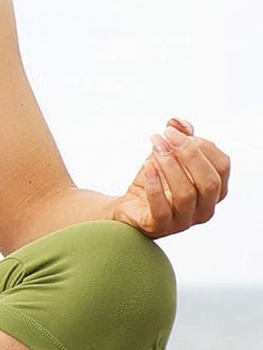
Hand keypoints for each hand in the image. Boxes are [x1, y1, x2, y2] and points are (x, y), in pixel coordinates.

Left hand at [111, 117, 230, 238]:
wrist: (128, 208)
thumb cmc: (154, 182)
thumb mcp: (167, 157)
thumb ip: (178, 139)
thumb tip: (178, 122)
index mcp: (214, 191)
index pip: (221, 166)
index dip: (202, 146)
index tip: (174, 131)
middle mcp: (204, 209)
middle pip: (208, 181)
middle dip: (188, 154)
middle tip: (164, 135)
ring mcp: (184, 221)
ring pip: (186, 194)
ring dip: (169, 165)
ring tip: (154, 146)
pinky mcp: (159, 227)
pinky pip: (161, 208)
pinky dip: (155, 185)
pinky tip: (146, 165)